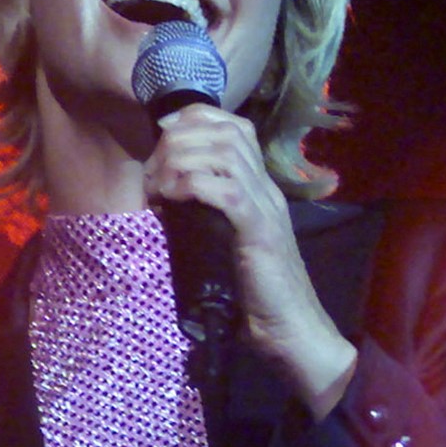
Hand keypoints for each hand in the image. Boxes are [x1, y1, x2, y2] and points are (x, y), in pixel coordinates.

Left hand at [145, 104, 357, 414]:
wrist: (292, 329)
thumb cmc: (257, 294)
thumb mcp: (227, 242)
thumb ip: (208, 214)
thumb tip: (168, 198)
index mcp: (262, 188)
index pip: (236, 126)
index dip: (196, 117)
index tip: (162, 131)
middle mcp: (267, 189)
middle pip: (226, 131)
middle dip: (180, 140)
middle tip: (153, 170)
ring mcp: (265, 207)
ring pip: (224, 153)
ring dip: (180, 161)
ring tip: (158, 187)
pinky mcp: (258, 230)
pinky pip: (224, 190)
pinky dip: (191, 185)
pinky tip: (171, 201)